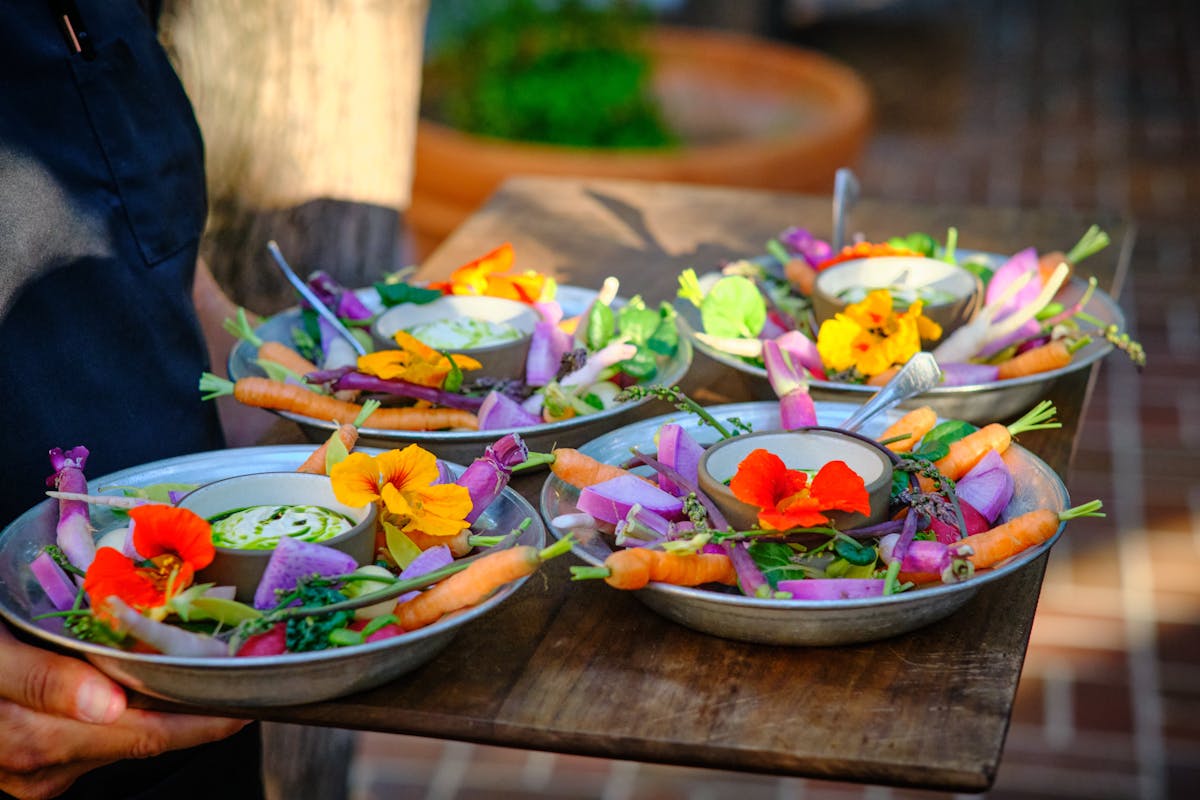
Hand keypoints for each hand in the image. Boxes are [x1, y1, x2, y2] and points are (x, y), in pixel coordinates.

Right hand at [0, 624, 248, 799]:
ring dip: (161, 714)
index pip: (144, 737)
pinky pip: (92, 742)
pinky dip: (124, 715)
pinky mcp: (28, 762)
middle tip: (241, 677)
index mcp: (30, 740)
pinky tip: (144, 687)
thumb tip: (110, 708)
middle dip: (193, 715)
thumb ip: (42, 679)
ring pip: (117, 742)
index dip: (203, 722)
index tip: (251, 700)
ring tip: (204, 676)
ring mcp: (31, 772)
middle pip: (138, 742)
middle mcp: (36, 769)